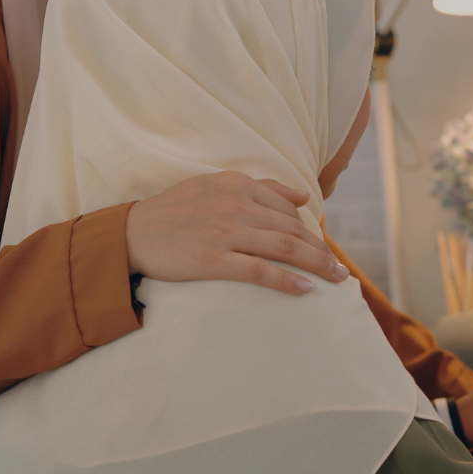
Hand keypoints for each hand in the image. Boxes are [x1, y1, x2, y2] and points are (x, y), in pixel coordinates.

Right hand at [125, 171, 348, 294]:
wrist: (132, 233)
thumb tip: (302, 195)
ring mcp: (224, 232)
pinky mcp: (213, 259)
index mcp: (237, 184)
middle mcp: (235, 204)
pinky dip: (286, 280)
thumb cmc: (175, 210)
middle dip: (322, 250)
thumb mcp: (216, 186)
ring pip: (284, 248)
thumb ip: (261, 188)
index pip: (287, 209)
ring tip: (336, 280)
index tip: (323, 249)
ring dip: (316, 264)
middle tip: (340, 270)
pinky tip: (305, 289)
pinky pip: (259, 270)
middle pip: (292, 229)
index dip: (310, 231)